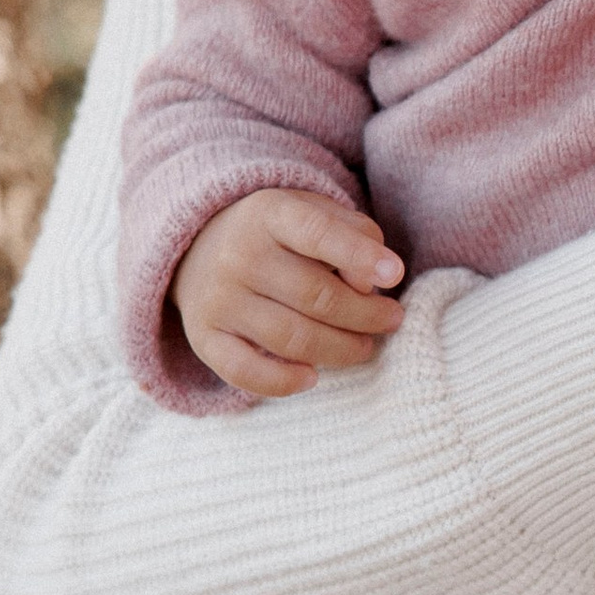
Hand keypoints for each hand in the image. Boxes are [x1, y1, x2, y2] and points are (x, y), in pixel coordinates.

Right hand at [173, 189, 406, 398]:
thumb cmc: (281, 236)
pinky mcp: (204, 336)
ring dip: (340, 349)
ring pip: (291, 337)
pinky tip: (312, 376)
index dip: (359, 256)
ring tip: (364, 346)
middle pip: (316, 296)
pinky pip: (244, 370)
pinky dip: (282, 381)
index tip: (395, 275)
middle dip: (366, 315)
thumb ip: (356, 235)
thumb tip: (370, 283)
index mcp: (269, 213)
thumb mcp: (317, 213)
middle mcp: (238, 254)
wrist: (198, 248)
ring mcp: (218, 298)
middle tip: (391, 319)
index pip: (317, 233)